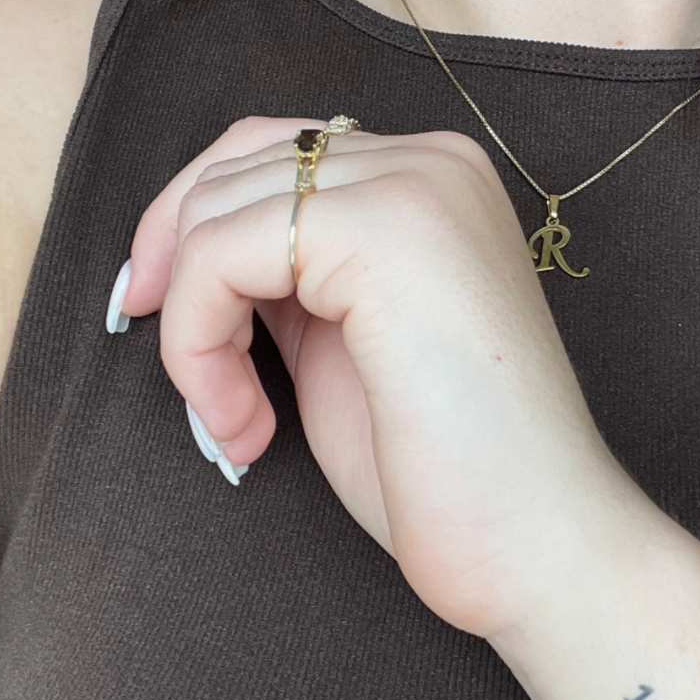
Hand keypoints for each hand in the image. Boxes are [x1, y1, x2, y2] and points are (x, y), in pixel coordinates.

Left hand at [116, 117, 652, 638]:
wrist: (538, 544)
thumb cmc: (452, 470)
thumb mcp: (351, 344)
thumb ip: (295, 279)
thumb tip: (194, 256)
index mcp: (437, 186)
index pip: (276, 156)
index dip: (195, 230)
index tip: (162, 315)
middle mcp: (433, 163)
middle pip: (234, 169)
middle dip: (182, 282)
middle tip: (204, 391)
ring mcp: (415, 187)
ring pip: (216, 214)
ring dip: (194, 333)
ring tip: (236, 422)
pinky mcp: (385, 231)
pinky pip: (220, 255)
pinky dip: (198, 347)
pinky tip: (244, 425)